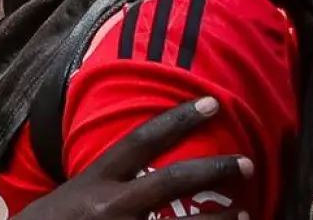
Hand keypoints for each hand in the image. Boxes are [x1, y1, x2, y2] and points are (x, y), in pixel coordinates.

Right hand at [13, 98, 251, 219]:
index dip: (178, 119)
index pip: (141, 141)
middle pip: (173, 180)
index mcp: (93, 182)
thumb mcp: (65, 198)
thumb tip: (128, 168)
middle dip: (214, 169)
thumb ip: (95, 185)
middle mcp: (112, 206)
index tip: (211, 103)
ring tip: (247, 214)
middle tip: (246, 163)